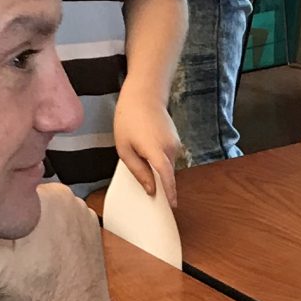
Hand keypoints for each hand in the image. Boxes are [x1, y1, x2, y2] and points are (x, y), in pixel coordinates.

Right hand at [0, 181, 114, 300]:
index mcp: (45, 196)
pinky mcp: (89, 231)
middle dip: (4, 221)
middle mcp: (68, 198)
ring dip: (26, 228)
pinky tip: (39, 259)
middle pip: (19, 199)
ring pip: (37, 210)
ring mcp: (82, 214)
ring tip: (21, 258)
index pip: (2, 188)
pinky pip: (58, 223)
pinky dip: (46, 236)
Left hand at [113, 89, 180, 208]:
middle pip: (166, 173)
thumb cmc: (129, 119)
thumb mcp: (124, 148)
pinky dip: (160, 159)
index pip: (166, 175)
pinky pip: (168, 156)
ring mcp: (175, 143)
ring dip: (157, 168)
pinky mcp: (175, 139)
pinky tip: (146, 149)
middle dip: (159, 182)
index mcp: (155, 149)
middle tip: (146, 187)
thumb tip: (151, 189)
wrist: (144, 95)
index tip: (172, 205)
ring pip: (167, 165)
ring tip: (140, 155)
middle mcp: (170, 147)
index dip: (169, 191)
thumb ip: (138, 170)